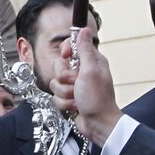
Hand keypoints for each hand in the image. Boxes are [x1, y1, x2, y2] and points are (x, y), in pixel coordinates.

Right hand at [51, 28, 122, 147]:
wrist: (98, 124)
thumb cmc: (98, 99)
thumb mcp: (91, 70)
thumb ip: (85, 49)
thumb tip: (83, 29)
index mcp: (90, 61)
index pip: (71, 46)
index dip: (66, 51)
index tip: (67, 57)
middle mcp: (82, 72)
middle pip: (58, 66)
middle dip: (64, 78)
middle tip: (76, 83)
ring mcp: (75, 86)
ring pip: (55, 83)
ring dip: (65, 93)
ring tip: (77, 98)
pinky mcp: (69, 98)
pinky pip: (56, 97)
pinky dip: (64, 103)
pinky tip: (75, 107)